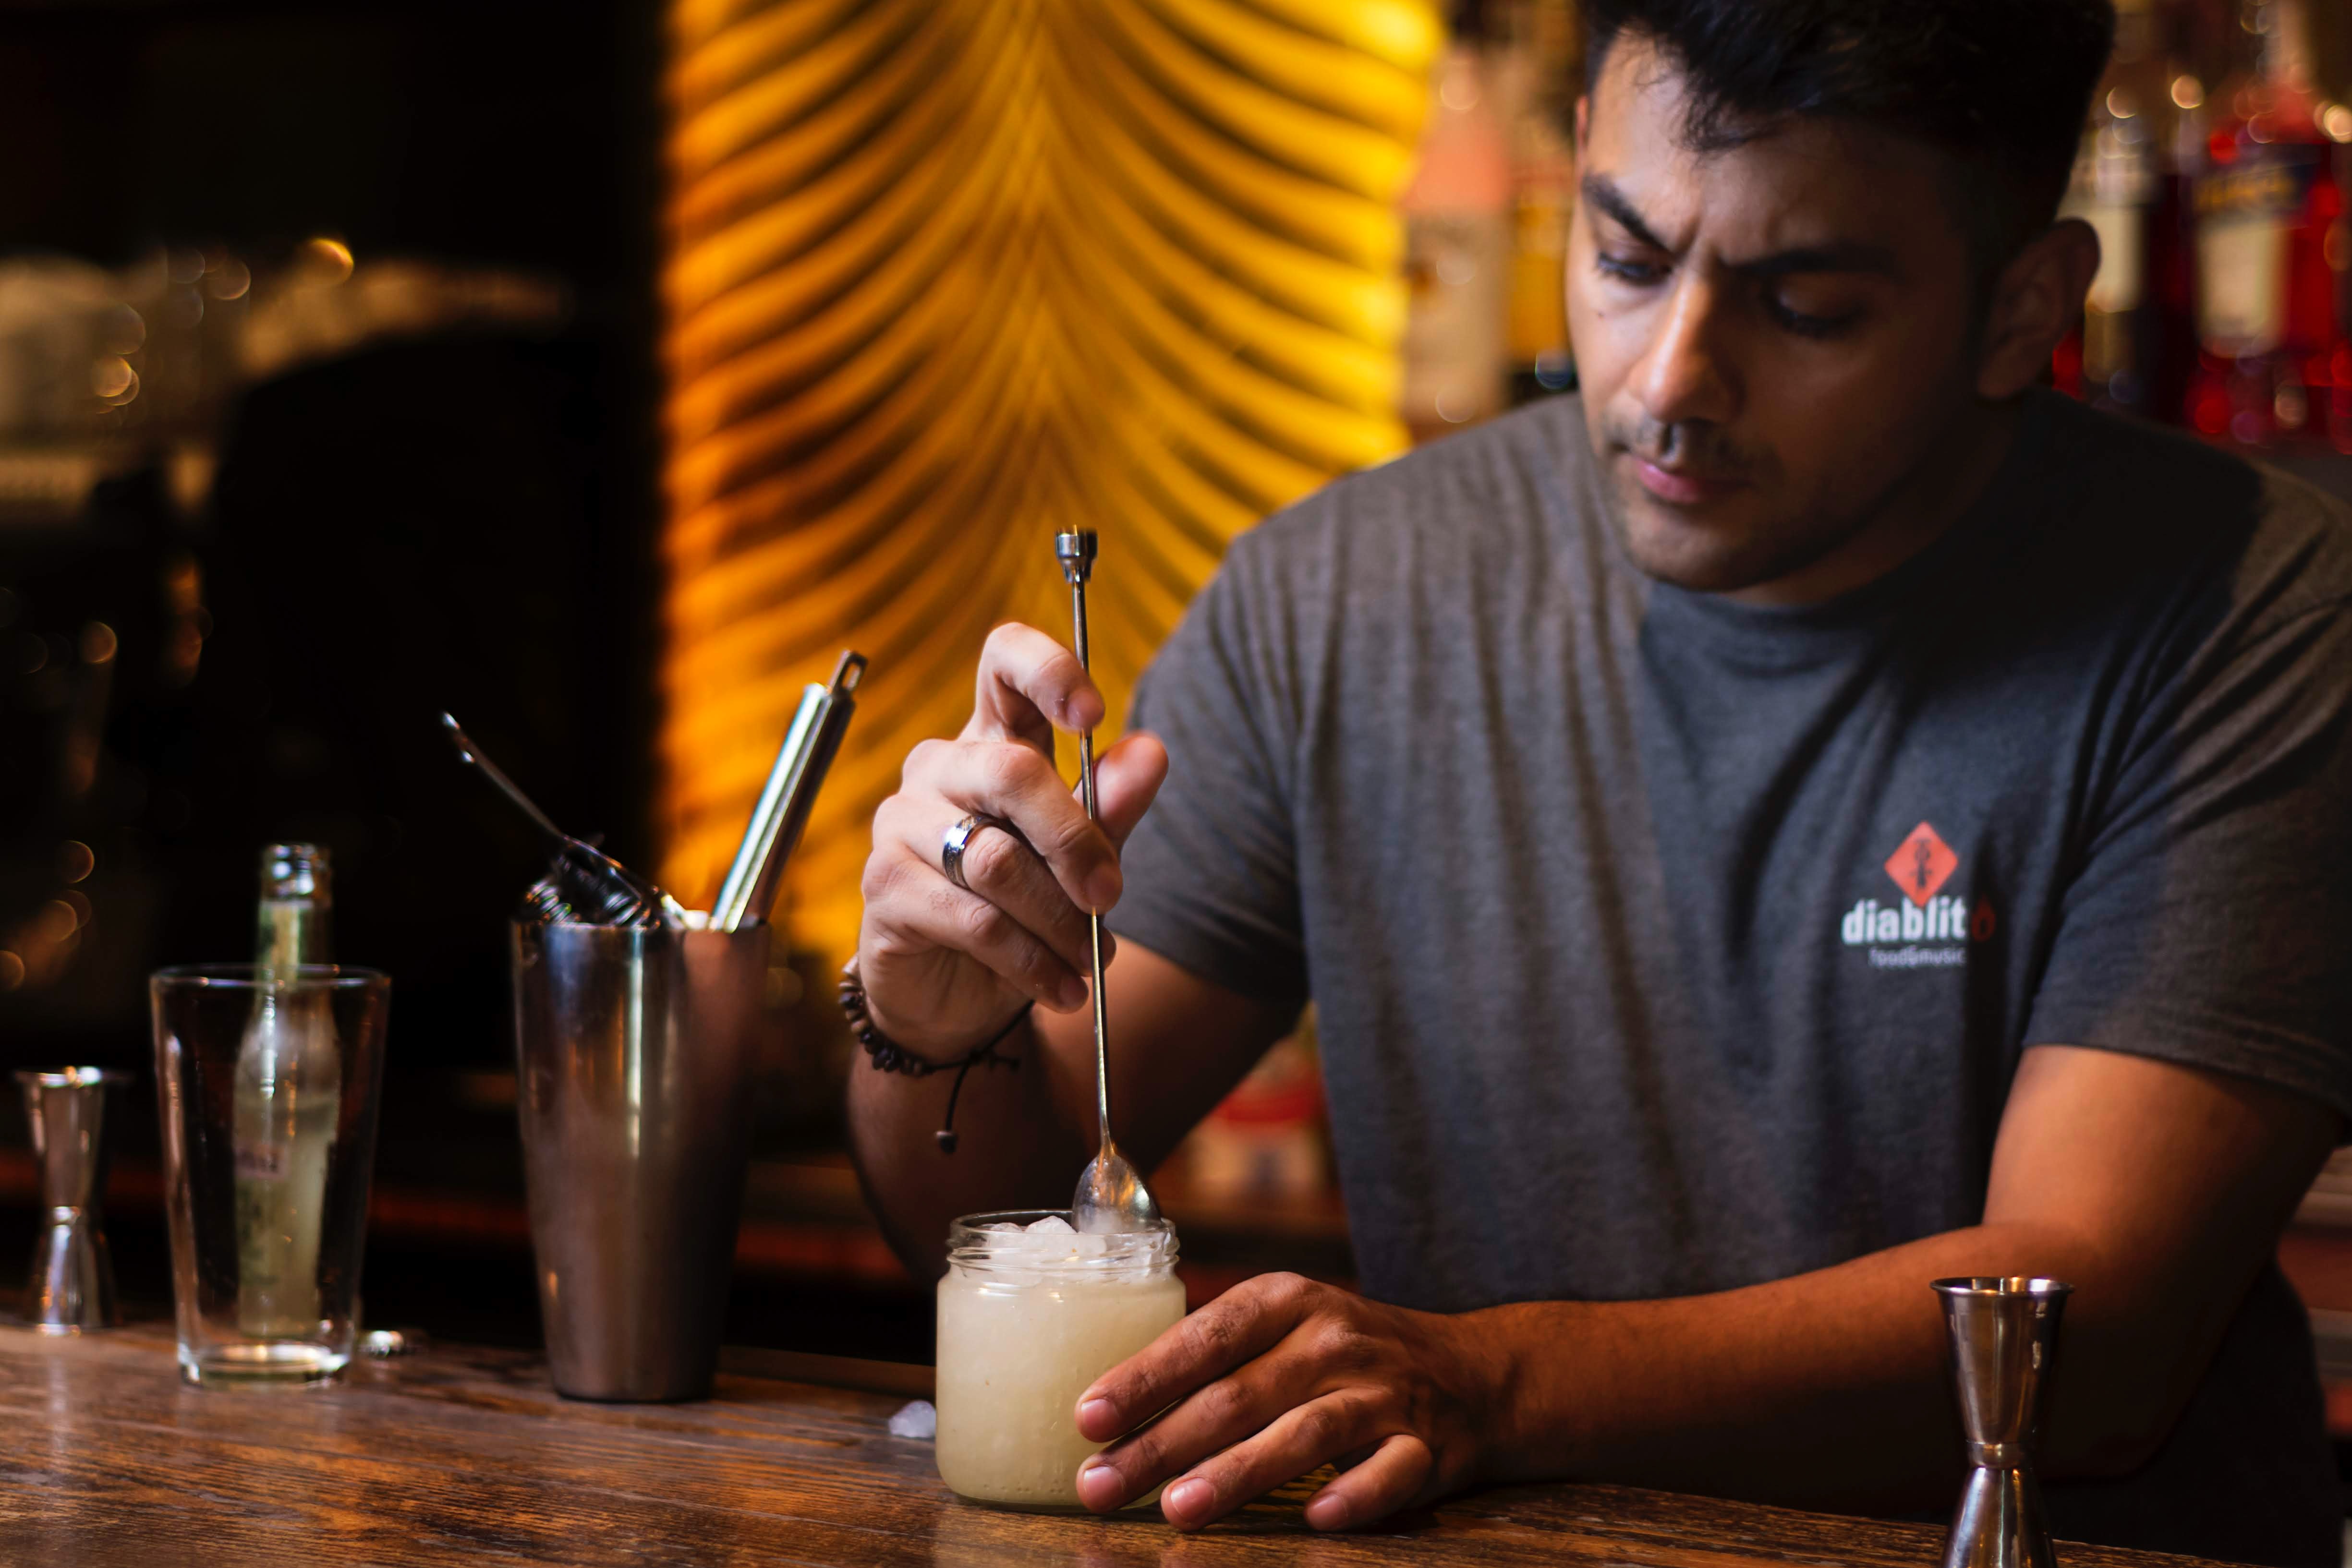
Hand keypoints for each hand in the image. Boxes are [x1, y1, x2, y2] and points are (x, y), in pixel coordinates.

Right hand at [858, 622, 1167, 1059]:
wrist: (958, 995)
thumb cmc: (1024, 908)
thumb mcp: (1081, 856)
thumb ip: (1111, 805)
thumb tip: (1152, 750)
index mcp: (993, 739)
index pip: (1004, 660)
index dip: (1049, 669)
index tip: (1095, 713)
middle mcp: (940, 767)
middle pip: (1011, 771)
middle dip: (1075, 840)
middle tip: (1110, 896)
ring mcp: (902, 822)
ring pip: (994, 859)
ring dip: (1058, 920)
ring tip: (1090, 961)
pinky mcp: (884, 885)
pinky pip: (972, 917)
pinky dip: (1029, 959)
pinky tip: (1062, 988)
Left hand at [1072, 1273, 1506, 1530]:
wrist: (1472, 1372)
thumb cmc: (1343, 1355)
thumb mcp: (1284, 1328)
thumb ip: (1213, 1357)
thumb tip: (1111, 1412)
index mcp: (1288, 1302)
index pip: (1204, 1336)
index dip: (1144, 1378)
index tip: (1087, 1418)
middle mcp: (1334, 1340)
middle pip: (1237, 1394)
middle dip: (1162, 1444)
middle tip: (1101, 1485)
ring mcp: (1383, 1393)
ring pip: (1303, 1433)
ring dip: (1238, 1473)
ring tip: (1179, 1509)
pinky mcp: (1428, 1445)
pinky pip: (1390, 1473)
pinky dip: (1355, 1496)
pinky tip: (1316, 1520)